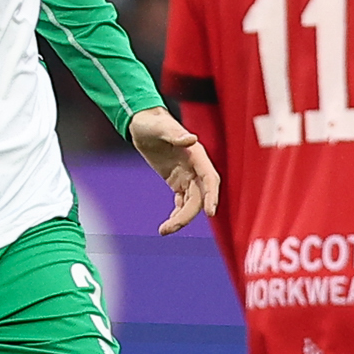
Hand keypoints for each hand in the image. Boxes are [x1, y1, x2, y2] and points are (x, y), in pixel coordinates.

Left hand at [127, 106, 219, 235]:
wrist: (142, 123)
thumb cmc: (151, 122)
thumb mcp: (160, 127)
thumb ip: (174, 134)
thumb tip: (191, 139)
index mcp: (197, 155)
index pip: (209, 179)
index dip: (211, 196)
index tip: (210, 213)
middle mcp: (195, 167)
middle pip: (199, 196)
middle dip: (187, 214)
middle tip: (169, 228)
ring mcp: (187, 175)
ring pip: (191, 203)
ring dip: (181, 218)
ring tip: (164, 230)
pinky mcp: (177, 181)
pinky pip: (182, 202)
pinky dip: (177, 214)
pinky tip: (167, 225)